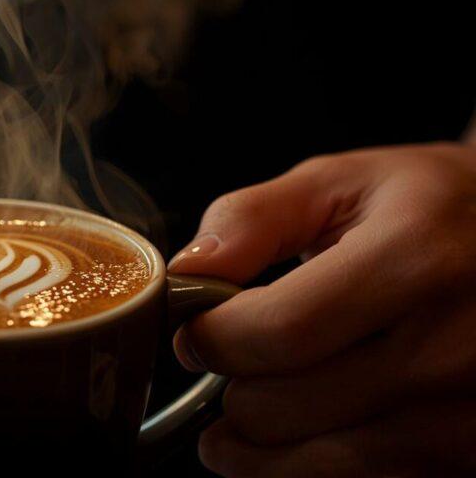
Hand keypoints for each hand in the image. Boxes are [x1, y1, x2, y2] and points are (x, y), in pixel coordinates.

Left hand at [168, 143, 475, 476]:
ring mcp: (466, 416)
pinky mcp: (470, 458)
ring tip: (242, 410)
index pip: (276, 333)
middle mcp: (450, 348)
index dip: (211, 339)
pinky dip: (307, 467)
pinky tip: (296, 435)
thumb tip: (185, 272)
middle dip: (230, 385)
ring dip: (257, 442)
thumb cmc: (431, 210)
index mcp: (414, 261)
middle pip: (281, 408)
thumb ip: (253, 219)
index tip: (196, 330)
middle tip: (231, 363)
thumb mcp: (343, 183)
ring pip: (311, 463)